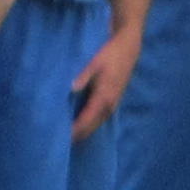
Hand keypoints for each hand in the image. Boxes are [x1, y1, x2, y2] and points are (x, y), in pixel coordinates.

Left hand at [70, 23, 141, 139]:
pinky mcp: (114, 100)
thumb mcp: (94, 63)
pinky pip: (101, 118)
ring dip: (85, 130)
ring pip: (97, 123)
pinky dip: (91, 123)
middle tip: (61, 142)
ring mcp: (113, 104)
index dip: (74, 130)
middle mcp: (109, 105)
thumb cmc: (110, 54)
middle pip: (92, 127)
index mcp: (103, 98)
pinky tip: (82, 123)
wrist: (128, 48)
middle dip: (78, 134)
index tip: (61, 138)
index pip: (86, 120)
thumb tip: (71, 89)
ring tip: (69, 136)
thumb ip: (82, 77)